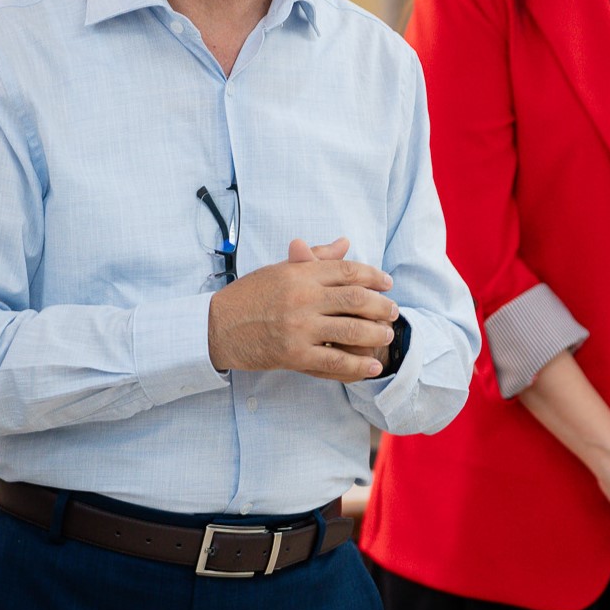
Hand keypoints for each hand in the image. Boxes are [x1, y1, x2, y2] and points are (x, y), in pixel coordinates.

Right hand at [208, 236, 396, 380]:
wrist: (216, 327)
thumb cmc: (250, 296)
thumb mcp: (280, 271)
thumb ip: (315, 258)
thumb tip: (345, 243)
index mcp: (300, 274)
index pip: (347, 271)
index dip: (374, 276)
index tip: (387, 283)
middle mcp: (302, 298)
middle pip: (355, 299)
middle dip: (381, 306)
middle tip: (393, 311)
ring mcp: (299, 327)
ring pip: (350, 330)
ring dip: (375, 334)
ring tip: (386, 334)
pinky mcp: (293, 354)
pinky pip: (333, 361)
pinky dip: (357, 365)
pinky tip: (372, 365)